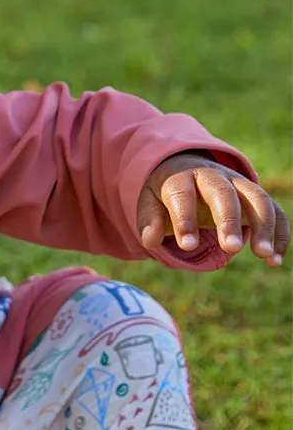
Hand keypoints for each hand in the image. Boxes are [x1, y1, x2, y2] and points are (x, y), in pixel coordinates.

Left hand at [137, 153, 287, 266]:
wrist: (184, 168)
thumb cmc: (165, 193)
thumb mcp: (150, 202)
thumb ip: (150, 220)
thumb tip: (150, 240)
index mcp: (181, 178)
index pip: (183, 195)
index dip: (185, 219)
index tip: (187, 246)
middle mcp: (212, 176)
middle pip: (223, 193)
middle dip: (228, 220)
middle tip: (230, 248)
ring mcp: (238, 183)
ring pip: (257, 198)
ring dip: (264, 226)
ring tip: (264, 256)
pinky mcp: (255, 196)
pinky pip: (274, 210)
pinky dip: (279, 233)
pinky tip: (274, 260)